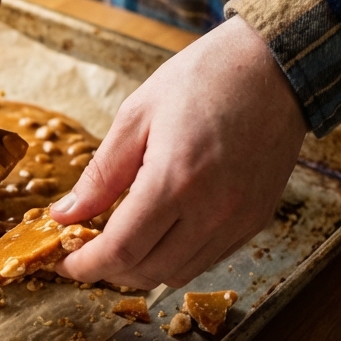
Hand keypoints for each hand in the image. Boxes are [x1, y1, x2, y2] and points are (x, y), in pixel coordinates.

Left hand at [50, 17, 307, 288]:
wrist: (276, 67)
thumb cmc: (205, 79)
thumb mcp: (137, 116)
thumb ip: (101, 174)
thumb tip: (65, 214)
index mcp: (174, 181)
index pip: (120, 250)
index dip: (85, 265)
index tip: (64, 262)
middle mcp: (211, 211)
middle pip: (147, 272)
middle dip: (108, 271)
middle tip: (86, 251)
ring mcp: (238, 220)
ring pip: (178, 274)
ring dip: (142, 269)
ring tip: (120, 245)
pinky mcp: (256, 220)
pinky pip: (208, 259)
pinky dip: (175, 259)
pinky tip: (159, 235)